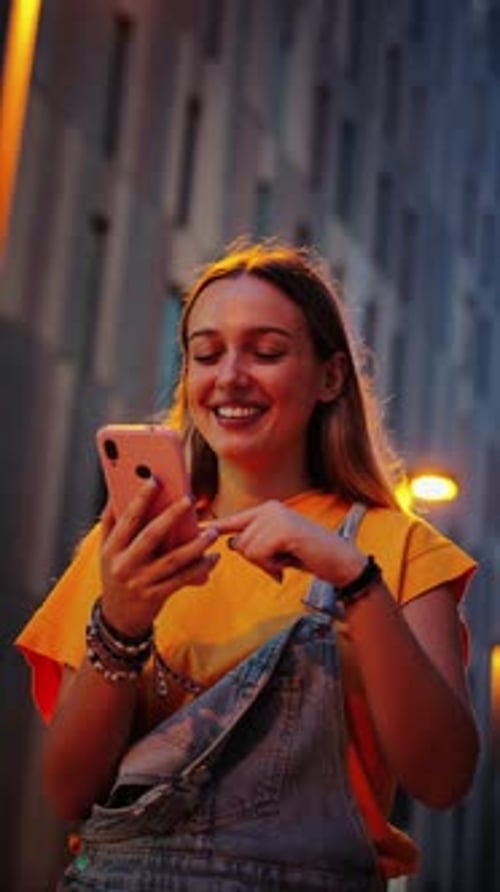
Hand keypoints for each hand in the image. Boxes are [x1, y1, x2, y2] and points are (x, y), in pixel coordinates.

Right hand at [100, 479, 219, 636]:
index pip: (126, 519)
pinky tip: (213, 557)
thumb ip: (114, 524)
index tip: (154, 479)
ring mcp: (139, 582)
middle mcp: (123, 565)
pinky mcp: (155, 597)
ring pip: (172, 560)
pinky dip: (199, 568)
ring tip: (212, 532)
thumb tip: (119, 490)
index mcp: (111, 549)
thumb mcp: (109, 551)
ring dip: (195, 545)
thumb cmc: (117, 574)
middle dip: (171, 516)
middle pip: (150, 536)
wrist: (117, 618)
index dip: (140, 499)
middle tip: (189, 499)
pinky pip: (181, 579)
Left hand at [209, 500, 364, 584]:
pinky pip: (259, 555)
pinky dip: (272, 565)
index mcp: (267, 510)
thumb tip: (231, 544)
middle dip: (258, 560)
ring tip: (289, 558)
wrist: (341, 561)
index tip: (195, 528)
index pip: (234, 520)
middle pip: (239, 542)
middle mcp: (269, 509)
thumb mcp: (277, 548)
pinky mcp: (281, 530)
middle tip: (283, 559)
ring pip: (248, 550)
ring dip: (266, 563)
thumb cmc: (309, 556)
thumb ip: (254, 544)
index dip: (215, 527)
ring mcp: (276, 518)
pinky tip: (291, 560)